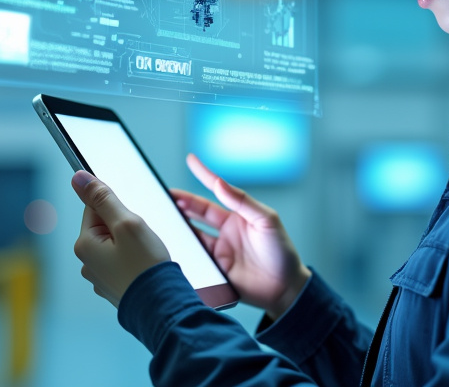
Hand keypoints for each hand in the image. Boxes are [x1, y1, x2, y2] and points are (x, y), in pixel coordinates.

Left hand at [71, 170, 169, 306]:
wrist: (161, 306)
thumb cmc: (145, 265)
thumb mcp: (126, 223)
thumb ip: (103, 198)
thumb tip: (78, 178)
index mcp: (85, 245)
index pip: (94, 208)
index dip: (116, 207)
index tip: (130, 217)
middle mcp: (86, 262)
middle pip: (104, 227)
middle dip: (124, 226)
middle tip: (140, 238)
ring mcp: (99, 277)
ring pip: (114, 245)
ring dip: (130, 243)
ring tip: (144, 255)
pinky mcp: (113, 287)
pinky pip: (121, 262)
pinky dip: (133, 260)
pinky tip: (144, 267)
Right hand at [172, 154, 310, 319]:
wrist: (285, 288)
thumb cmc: (281, 251)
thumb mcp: (266, 220)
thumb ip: (243, 202)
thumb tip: (220, 183)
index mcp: (238, 215)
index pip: (217, 190)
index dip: (204, 175)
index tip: (191, 160)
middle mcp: (226, 230)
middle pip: (198, 211)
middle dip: (181, 201)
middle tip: (164, 194)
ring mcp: (219, 249)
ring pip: (192, 232)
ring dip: (179, 223)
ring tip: (163, 214)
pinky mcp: (213, 268)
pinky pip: (193, 256)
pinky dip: (183, 248)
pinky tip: (174, 243)